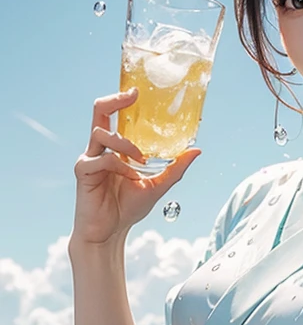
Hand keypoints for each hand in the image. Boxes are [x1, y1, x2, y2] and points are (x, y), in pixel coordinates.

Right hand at [71, 88, 200, 245]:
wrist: (110, 233)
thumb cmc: (128, 208)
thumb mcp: (158, 185)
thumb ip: (175, 168)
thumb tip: (197, 150)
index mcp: (114, 147)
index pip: (114, 115)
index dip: (122, 100)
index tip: (138, 91)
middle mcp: (100, 148)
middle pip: (99, 111)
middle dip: (115, 100)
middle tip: (133, 96)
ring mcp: (90, 158)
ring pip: (102, 133)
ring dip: (126, 145)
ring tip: (141, 161)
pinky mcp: (84, 172)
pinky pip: (103, 160)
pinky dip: (121, 166)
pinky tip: (131, 178)